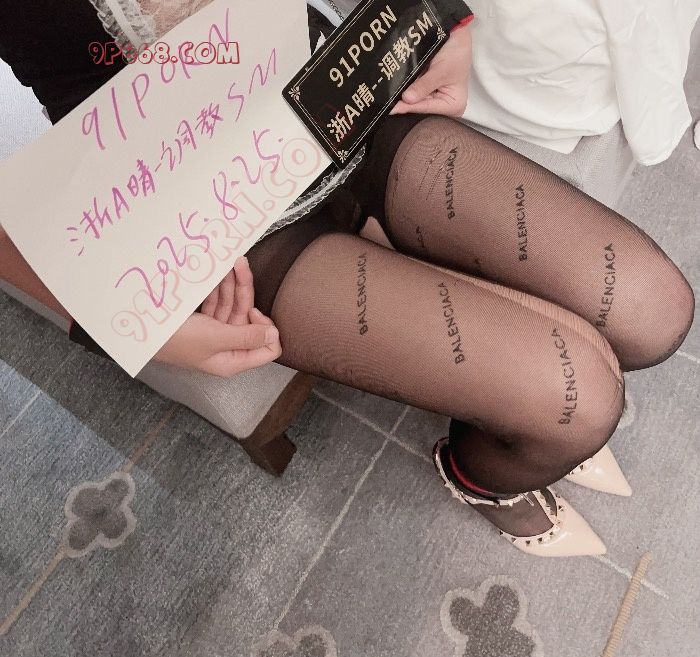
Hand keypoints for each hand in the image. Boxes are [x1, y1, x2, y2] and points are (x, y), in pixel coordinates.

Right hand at [154, 256, 281, 376]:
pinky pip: (218, 302)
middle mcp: (229, 347)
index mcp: (235, 359)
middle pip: (249, 318)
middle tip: (240, 264)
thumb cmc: (177, 340)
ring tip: (230, 261)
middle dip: (245, 291)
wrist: (141, 332)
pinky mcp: (203, 321)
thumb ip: (248, 336)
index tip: (252, 312)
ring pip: (233, 306)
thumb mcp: (216, 338)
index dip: (267, 329)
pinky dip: (219, 288)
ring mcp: (216, 333)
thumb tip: (275, 334)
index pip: (268, 349)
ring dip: (232, 284)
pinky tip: (217, 271)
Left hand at [390, 25, 471, 116]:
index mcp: (453, 106)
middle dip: (405, 101)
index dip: (410, 107)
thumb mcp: (440, 70)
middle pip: (420, 105)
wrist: (456, 33)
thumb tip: (407, 99)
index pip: (427, 108)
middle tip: (387, 101)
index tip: (393, 109)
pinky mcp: (427, 88)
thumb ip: (423, 86)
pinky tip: (394, 86)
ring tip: (388, 94)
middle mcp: (443, 105)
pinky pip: (414, 90)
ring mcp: (435, 96)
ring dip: (403, 94)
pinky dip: (406, 86)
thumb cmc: (456, 51)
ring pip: (415, 98)